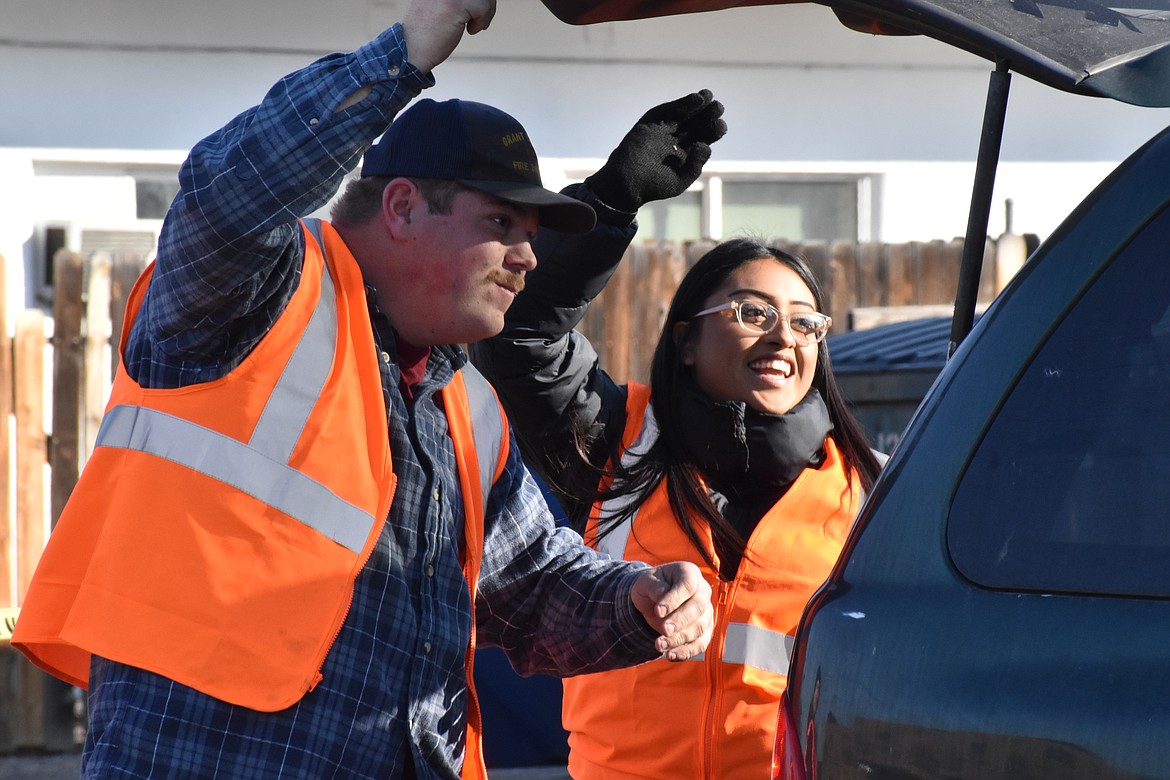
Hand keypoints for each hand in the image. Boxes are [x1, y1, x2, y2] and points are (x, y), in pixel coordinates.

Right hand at [402, 0, 495, 73]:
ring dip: (486, 12)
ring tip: (473, 25)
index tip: (475, 10)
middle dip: (486, 3)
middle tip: (479, 19)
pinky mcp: (455, 4)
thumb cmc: (426, 30)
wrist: (411, 49)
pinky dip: (482, 21)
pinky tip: (470, 30)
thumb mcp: (441, 2)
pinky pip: (483, 7)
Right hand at [586, 90, 726, 212]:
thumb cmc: (653, 186)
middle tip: (719, 107)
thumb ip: (695, 166)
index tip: (720, 126)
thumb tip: (706, 145)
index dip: (714, 130)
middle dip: (708, 115)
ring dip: (697, 104)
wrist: (626, 183)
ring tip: (709, 96)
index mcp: (686, 153)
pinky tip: (696, 99)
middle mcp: (676, 139)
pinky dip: (682, 104)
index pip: (704, 137)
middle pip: (696, 123)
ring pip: (684, 114)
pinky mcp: (650, 123)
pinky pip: (668, 111)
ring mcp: (663, 130)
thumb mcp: (679, 181)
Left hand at [631, 562, 713, 660]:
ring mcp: (706, 612)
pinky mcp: (705, 631)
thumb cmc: (652, 586)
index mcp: (689, 573)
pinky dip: (686, 652)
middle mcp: (703, 591)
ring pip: (699, 627)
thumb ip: (653, 587)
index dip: (674, 599)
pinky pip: (700, 644)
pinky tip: (670, 655)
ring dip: (680, 639)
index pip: (687, 585)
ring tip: (659, 645)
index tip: (658, 611)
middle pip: (698, 607)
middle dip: (680, 620)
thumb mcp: (646, 582)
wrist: (655, 599)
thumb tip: (662, 596)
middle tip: (664, 630)